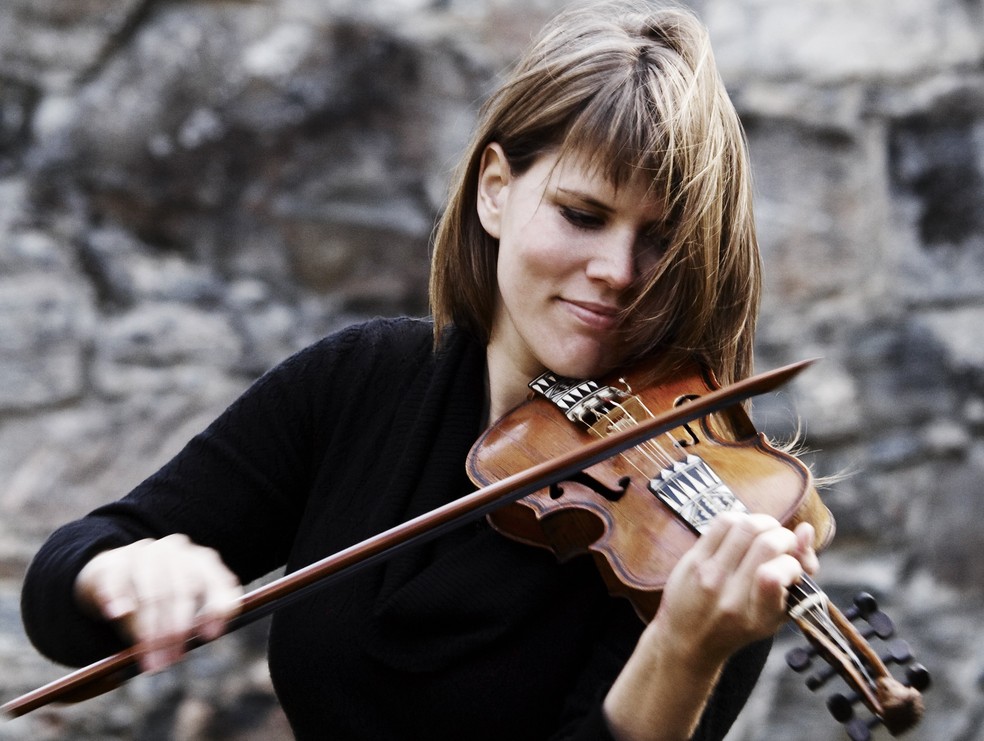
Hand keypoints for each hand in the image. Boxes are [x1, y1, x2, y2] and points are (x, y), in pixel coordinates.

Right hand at [74, 534, 242, 672]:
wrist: (116, 572)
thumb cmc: (160, 594)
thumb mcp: (185, 605)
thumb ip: (199, 618)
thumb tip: (201, 637)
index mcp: (203, 560)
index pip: (220, 582)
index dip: (217, 609)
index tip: (209, 637)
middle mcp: (178, 550)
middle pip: (183, 591)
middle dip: (175, 632)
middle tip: (168, 661)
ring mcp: (146, 552)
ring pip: (152, 591)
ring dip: (148, 628)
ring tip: (146, 656)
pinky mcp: (114, 559)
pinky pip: (117, 578)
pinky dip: (117, 597)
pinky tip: (118, 613)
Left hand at [603, 513, 818, 740]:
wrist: (688, 640)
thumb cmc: (740, 626)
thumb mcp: (776, 615)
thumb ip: (799, 576)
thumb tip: (805, 528)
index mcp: (757, 617)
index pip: (775, 575)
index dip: (794, 564)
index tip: (791, 569)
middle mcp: (730, 596)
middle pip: (767, 544)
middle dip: (785, 537)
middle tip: (785, 543)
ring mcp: (708, 575)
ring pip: (746, 526)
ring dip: (766, 522)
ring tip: (768, 533)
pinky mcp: (692, 559)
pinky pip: (722, 522)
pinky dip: (742, 519)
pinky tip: (745, 530)